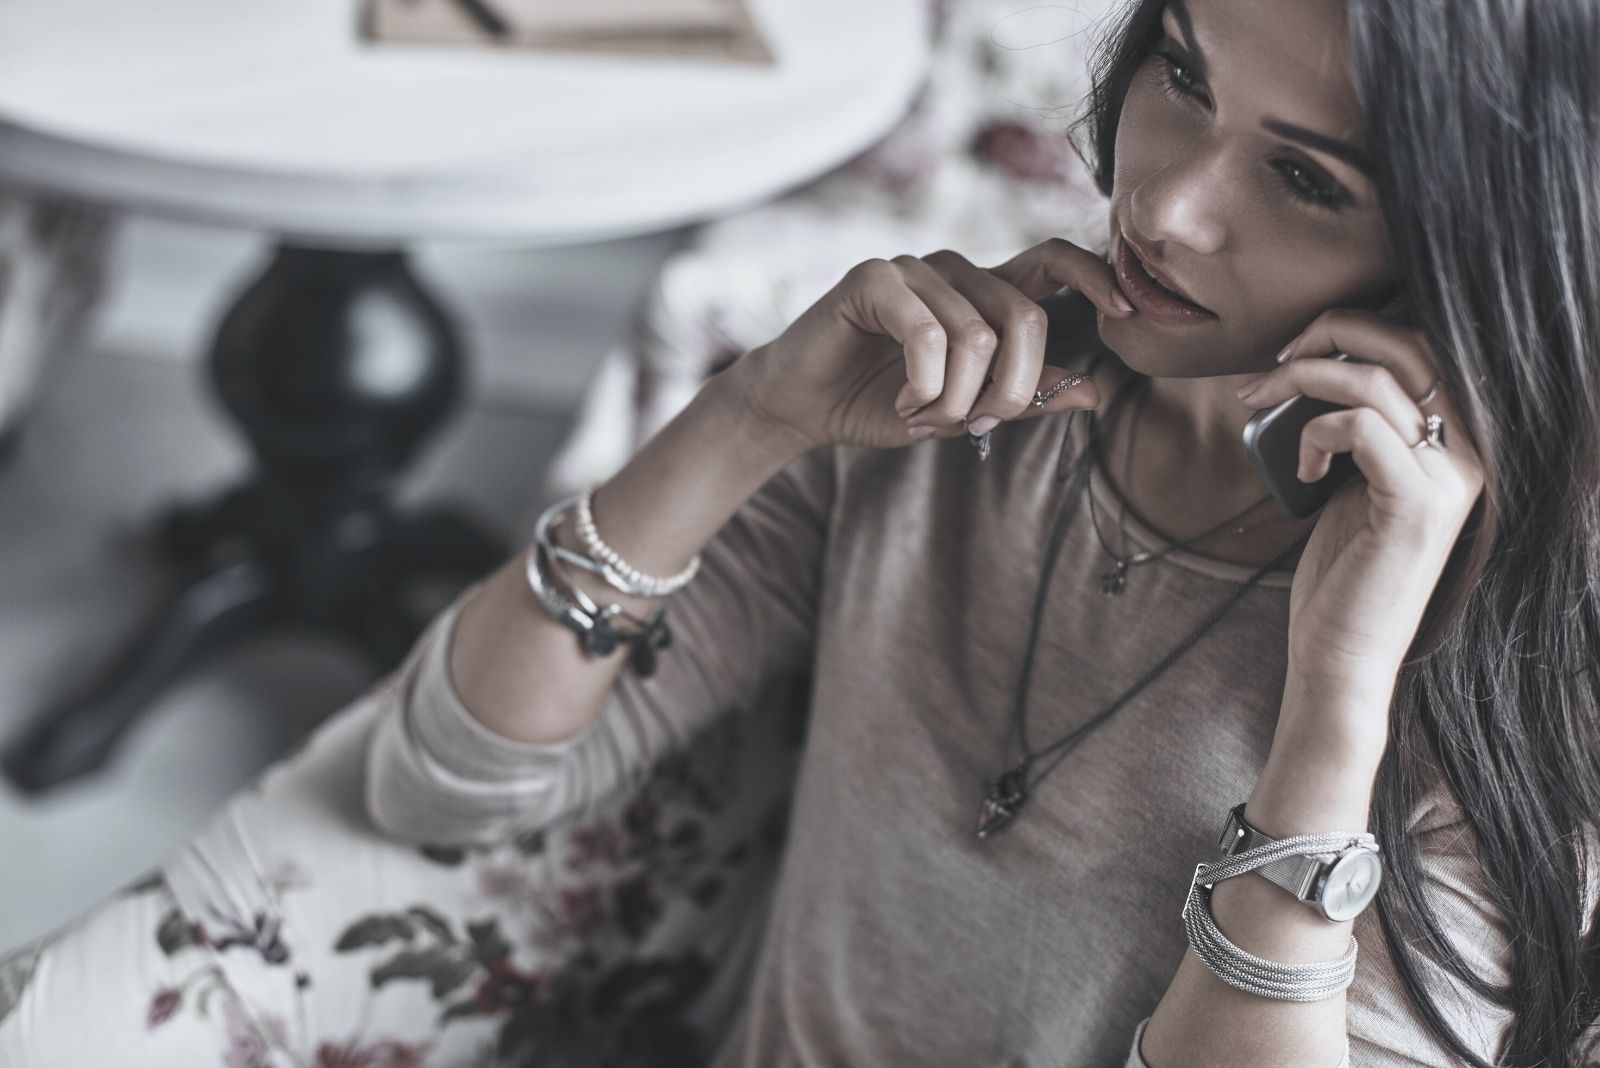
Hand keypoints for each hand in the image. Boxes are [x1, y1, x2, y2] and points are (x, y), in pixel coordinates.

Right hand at [731, 241, 1133, 451]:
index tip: (1126, 312)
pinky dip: (924, 385)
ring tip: (924, 416)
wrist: (804, 408)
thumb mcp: (963, 410)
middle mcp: (955, 272)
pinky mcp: (873, 279)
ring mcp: (914, 270)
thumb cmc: (881, 402)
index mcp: (983, 295)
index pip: (1055, 260)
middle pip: (1026, 318)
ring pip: (978, 337)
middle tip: (975, 424)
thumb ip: (1023, 398)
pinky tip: (903, 402)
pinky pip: (929, 335)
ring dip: (956, 399)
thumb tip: (1094, 391)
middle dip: (1011, 389)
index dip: (1096, 276)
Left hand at [1236, 310, 1484, 752]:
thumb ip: (1358, 429)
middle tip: (1274, 359)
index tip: (1295, 350)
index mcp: (1459, 445)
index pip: (1425, 345)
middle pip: (1411, 343)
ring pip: (1376, 381)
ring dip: (1301, 378)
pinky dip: (1314, 432)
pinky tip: (1301, 467)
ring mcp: (1448, 479)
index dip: (1360, 327)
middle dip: (1333, 331)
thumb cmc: (1339, 573)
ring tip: (1257, 401)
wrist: (1341, 654)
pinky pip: (1361, 426)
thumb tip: (1314, 367)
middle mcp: (1469, 455)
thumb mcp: (1351, 483)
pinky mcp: (1414, 504)